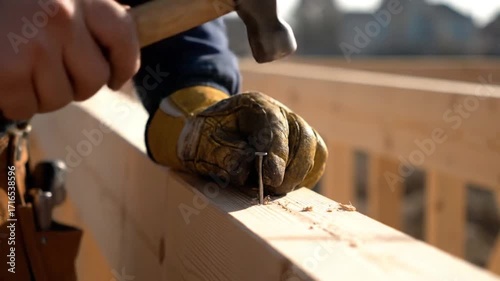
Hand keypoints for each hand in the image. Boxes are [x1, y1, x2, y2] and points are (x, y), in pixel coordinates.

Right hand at [0, 0, 139, 119]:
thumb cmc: (10, 0)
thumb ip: (83, 13)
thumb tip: (108, 48)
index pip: (122, 36)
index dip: (124, 64)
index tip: (115, 78)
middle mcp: (62, 18)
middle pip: (93, 79)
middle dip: (77, 85)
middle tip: (54, 73)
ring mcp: (35, 45)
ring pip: (61, 98)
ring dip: (43, 93)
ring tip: (23, 69)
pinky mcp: (7, 69)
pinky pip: (26, 107)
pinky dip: (15, 102)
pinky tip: (5, 80)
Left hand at [146, 87, 327, 194]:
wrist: (208, 131)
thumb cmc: (204, 136)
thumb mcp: (202, 142)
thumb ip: (223, 155)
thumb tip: (245, 172)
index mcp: (254, 104)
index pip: (274, 125)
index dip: (277, 152)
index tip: (274, 179)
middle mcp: (279, 112)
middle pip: (303, 136)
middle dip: (293, 168)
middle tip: (276, 189)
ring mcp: (292, 126)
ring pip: (313, 147)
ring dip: (300, 173)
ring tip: (279, 189)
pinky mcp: (299, 143)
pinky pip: (316, 157)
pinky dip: (307, 174)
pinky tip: (290, 185)